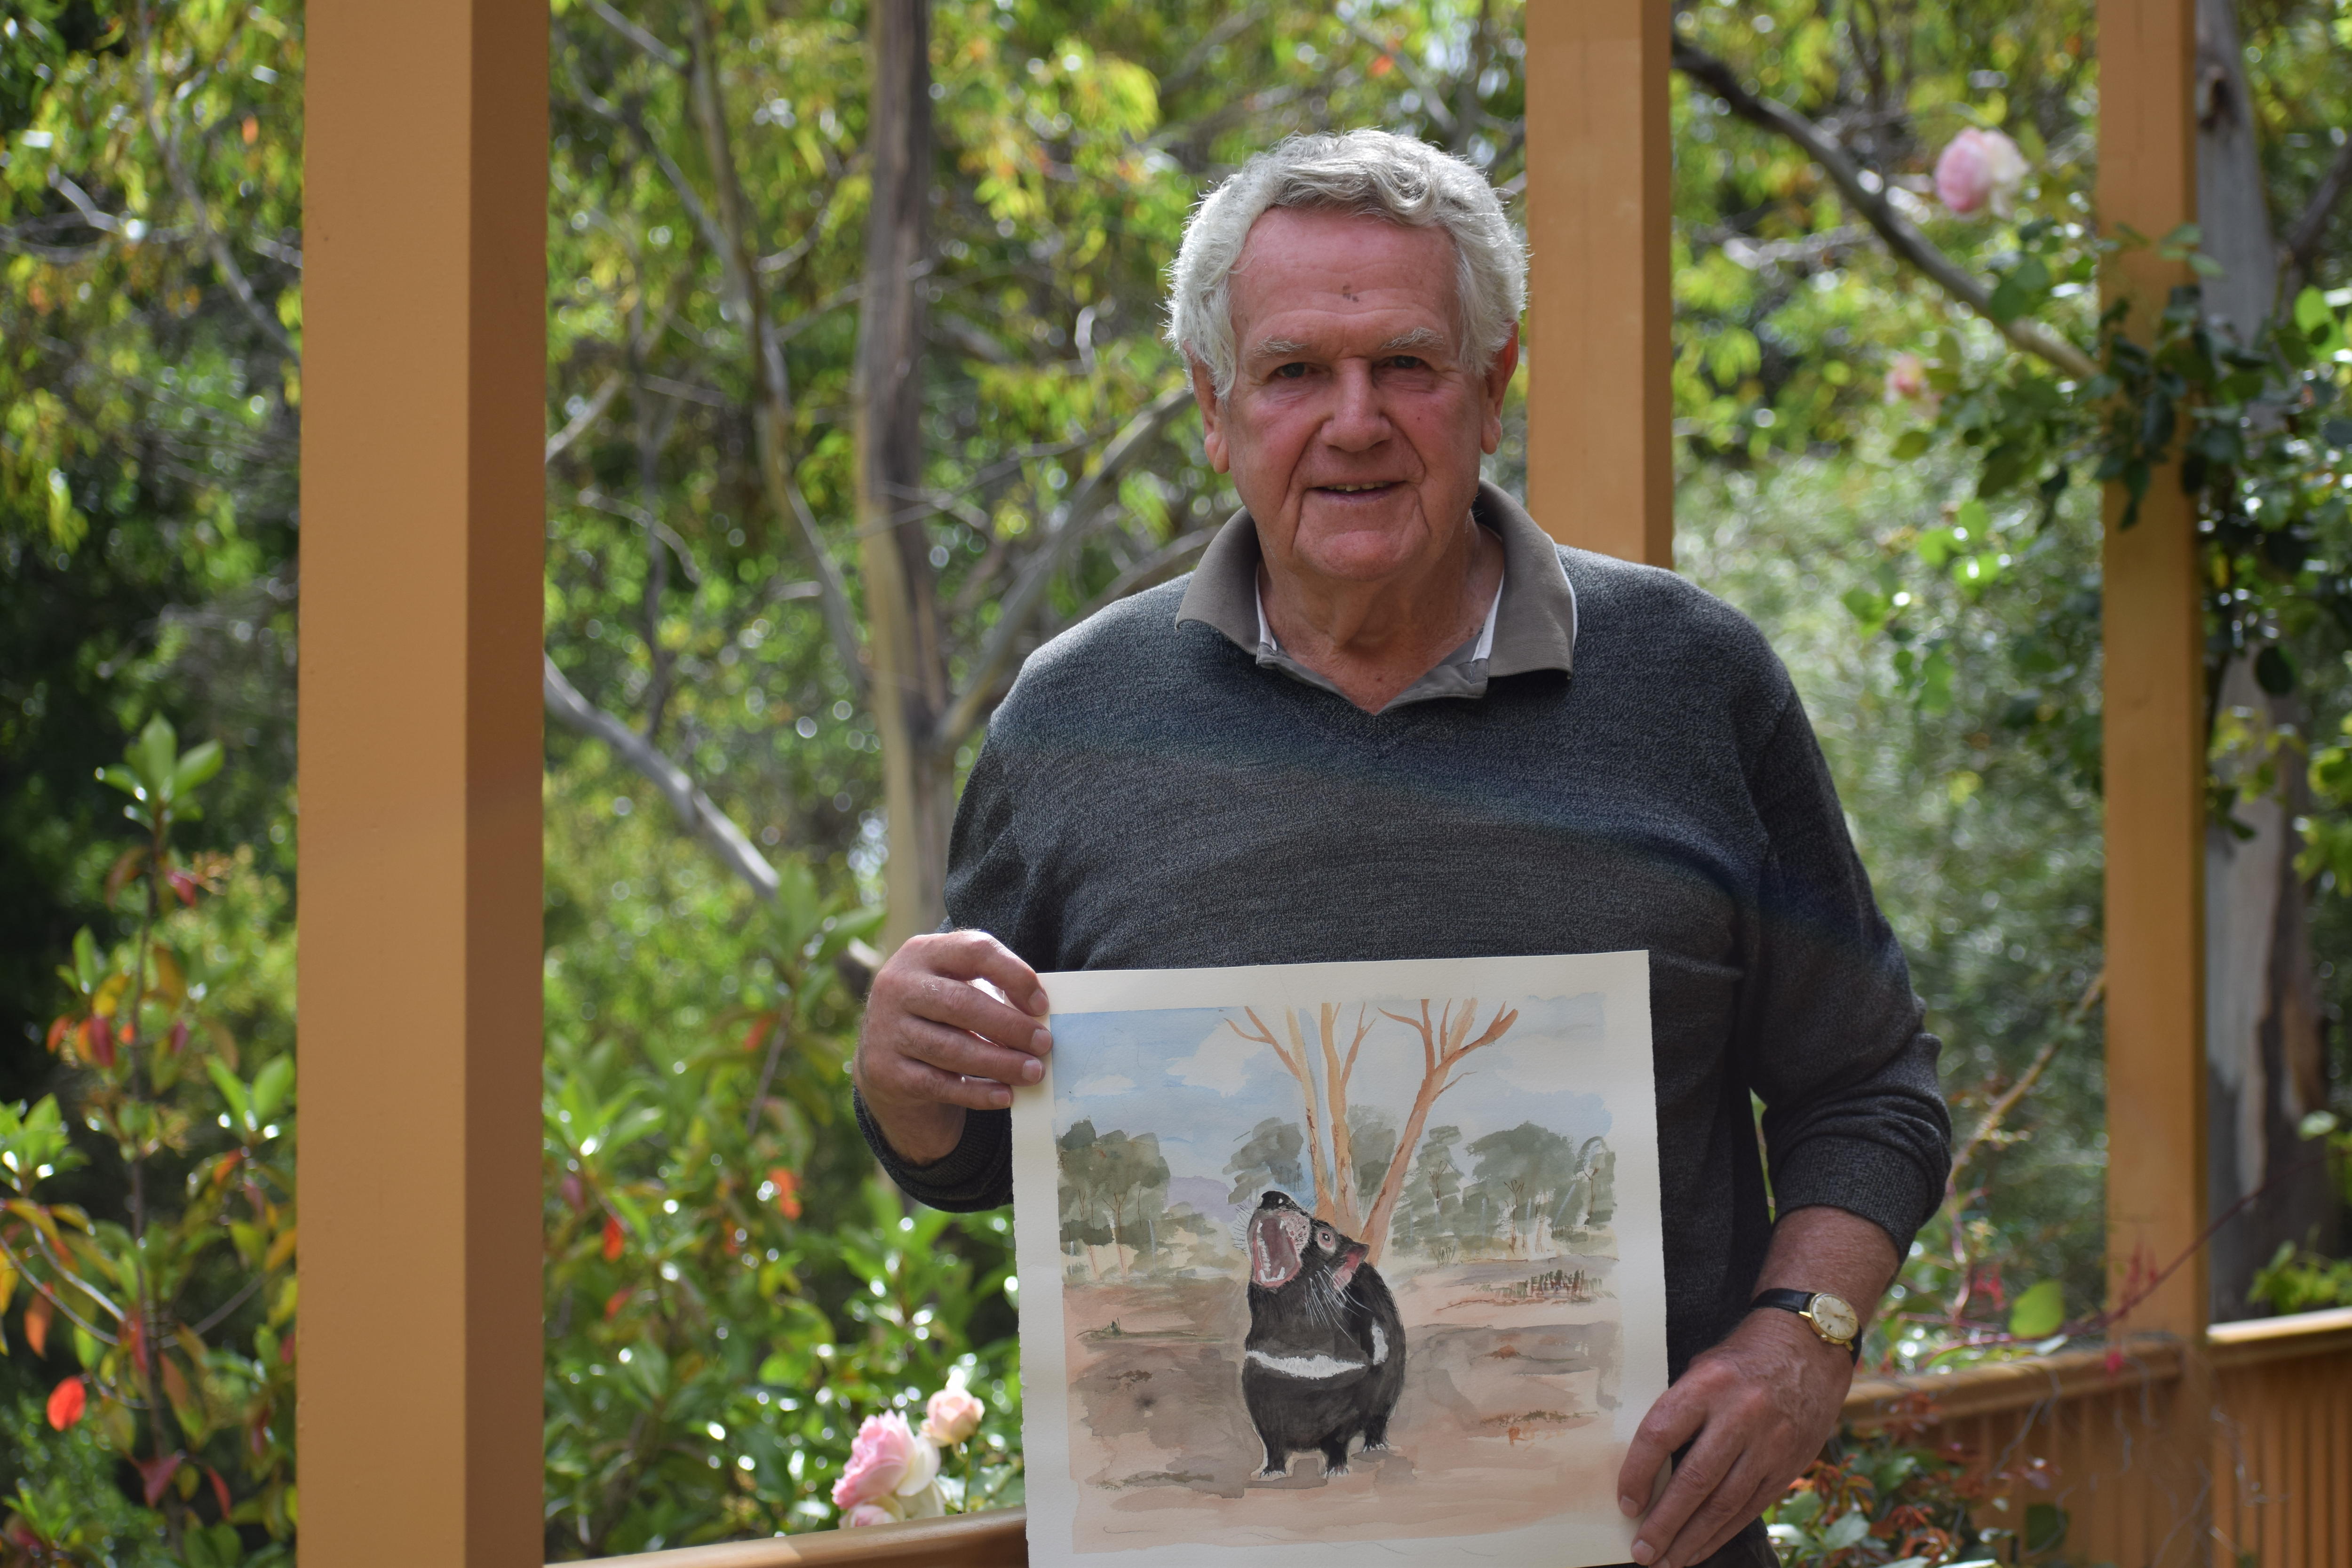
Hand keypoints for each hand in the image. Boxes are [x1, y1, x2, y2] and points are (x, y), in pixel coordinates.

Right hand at [851, 930, 1051, 1165]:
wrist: (883, 1056)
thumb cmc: (938, 1013)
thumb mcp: (955, 984)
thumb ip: (991, 987)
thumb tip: (1039, 1016)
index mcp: (922, 952)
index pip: (973, 951)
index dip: (1014, 974)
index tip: (1042, 1005)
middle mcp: (897, 985)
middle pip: (961, 1003)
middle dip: (1010, 1026)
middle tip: (1044, 1043)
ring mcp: (886, 1029)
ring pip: (951, 1048)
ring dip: (1000, 1063)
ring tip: (1033, 1072)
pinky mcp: (886, 1070)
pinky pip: (940, 1084)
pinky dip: (978, 1092)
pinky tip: (1005, 1096)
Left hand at [1615, 1308, 1852, 1566]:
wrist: (1809, 1348)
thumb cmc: (1742, 1359)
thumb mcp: (1703, 1368)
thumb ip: (1679, 1409)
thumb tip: (1643, 1462)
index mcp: (1708, 1383)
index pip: (1660, 1435)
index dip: (1638, 1474)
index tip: (1625, 1503)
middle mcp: (1741, 1415)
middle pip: (1694, 1480)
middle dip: (1664, 1522)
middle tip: (1642, 1552)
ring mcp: (1769, 1443)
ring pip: (1725, 1503)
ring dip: (1692, 1538)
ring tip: (1666, 1561)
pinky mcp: (1788, 1465)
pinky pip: (1750, 1507)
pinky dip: (1722, 1532)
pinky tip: (1700, 1548)